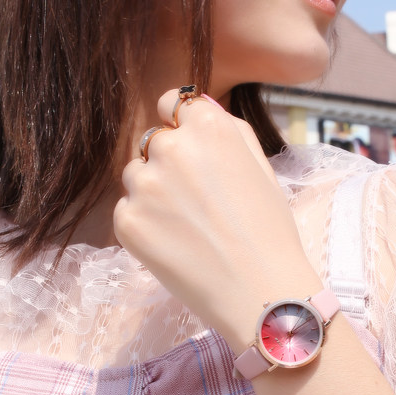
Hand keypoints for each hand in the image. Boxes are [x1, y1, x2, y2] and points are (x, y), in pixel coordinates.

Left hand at [114, 89, 321, 350]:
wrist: (260, 291)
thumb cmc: (269, 229)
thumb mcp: (259, 164)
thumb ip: (225, 128)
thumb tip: (194, 106)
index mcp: (208, 126)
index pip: (171, 102)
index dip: (182, 126)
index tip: (192, 151)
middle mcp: (171, 146)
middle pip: (154, 140)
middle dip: (169, 162)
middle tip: (197, 200)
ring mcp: (144, 184)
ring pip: (137, 174)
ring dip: (153, 191)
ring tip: (187, 224)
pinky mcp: (126, 219)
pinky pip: (127, 209)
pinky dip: (145, 223)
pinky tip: (175, 244)